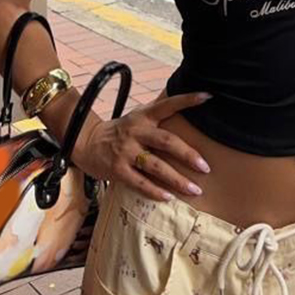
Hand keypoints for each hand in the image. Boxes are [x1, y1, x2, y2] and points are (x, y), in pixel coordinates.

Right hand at [72, 91, 212, 201]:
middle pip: (166, 141)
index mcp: (144, 116)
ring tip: (195, 189)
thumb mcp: (137, 117)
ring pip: (156, 166)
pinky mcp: (117, 170)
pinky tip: (170, 197)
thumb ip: (158, 112)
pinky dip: (156, 192)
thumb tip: (186, 102)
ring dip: (177, 179)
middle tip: (205, 167)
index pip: (167, 105)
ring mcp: (125, 151)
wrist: (88, 144)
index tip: (207, 96)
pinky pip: (140, 183)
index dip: (187, 100)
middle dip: (188, 155)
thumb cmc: (122, 131)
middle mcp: (136, 131)